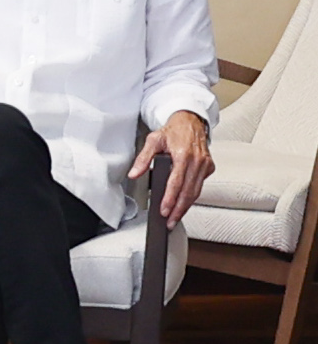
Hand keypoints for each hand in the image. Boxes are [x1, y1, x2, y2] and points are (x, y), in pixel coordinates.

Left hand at [130, 110, 211, 225]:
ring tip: (175, 217)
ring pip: (196, 191)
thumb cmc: (172, 131)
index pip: (176, 183)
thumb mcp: (153, 140)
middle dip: (178, 209)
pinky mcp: (209, 167)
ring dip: (185, 206)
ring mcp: (205, 165)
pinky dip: (191, 196)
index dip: (170, 199)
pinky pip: (200, 185)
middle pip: (188, 192)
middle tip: (169, 222)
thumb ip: (143, 159)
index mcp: (184, 155)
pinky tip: (183, 204)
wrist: (190, 121)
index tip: (164, 211)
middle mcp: (197, 161)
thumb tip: (134, 173)